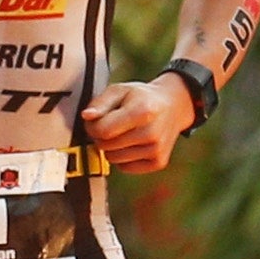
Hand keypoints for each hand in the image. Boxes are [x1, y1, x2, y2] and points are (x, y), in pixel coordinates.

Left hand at [81, 74, 198, 172]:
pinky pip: (124, 167)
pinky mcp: (158, 162)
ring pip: (112, 159)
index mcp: (142, 112)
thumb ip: (100, 103)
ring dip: (111, 148)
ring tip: (121, 133)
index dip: (92, 126)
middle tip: (109, 125)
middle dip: (100, 137)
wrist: (173, 107)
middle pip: (106, 146)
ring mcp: (156, 150)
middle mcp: (151, 133)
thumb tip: (87, 116)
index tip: (96, 120)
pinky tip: (131, 143)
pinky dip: (122, 158)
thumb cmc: (142, 98)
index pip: (103, 130)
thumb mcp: (120, 91)